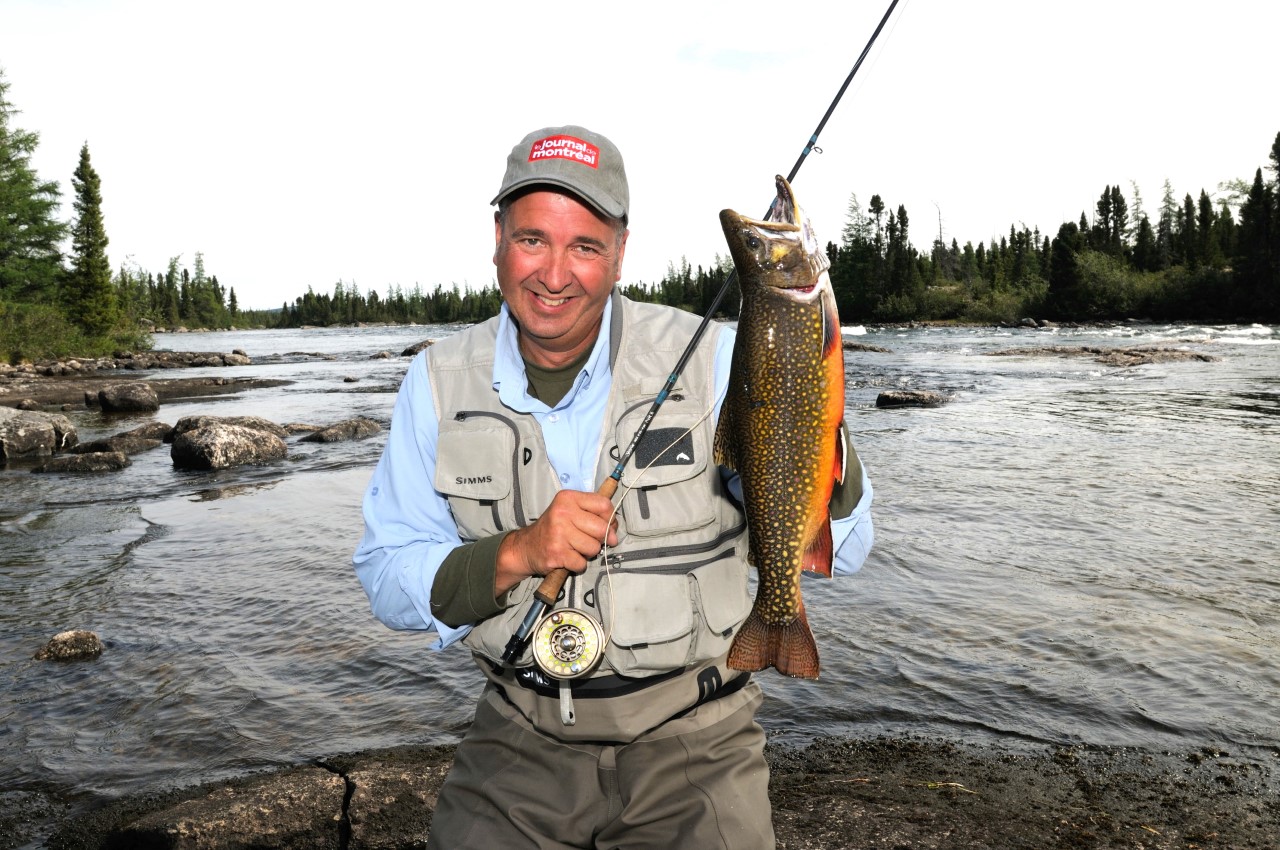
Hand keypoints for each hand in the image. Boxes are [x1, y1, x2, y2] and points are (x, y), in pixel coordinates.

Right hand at [495, 489, 618, 596]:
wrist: (526, 547)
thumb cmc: (554, 529)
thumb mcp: (572, 513)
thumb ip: (596, 518)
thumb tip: (613, 537)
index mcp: (568, 498)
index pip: (604, 505)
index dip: (609, 519)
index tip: (603, 525)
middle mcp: (562, 512)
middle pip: (601, 528)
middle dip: (599, 539)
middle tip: (586, 539)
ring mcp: (559, 533)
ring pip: (594, 548)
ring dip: (587, 552)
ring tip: (574, 547)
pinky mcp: (557, 553)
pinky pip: (582, 563)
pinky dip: (577, 564)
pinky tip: (567, 557)